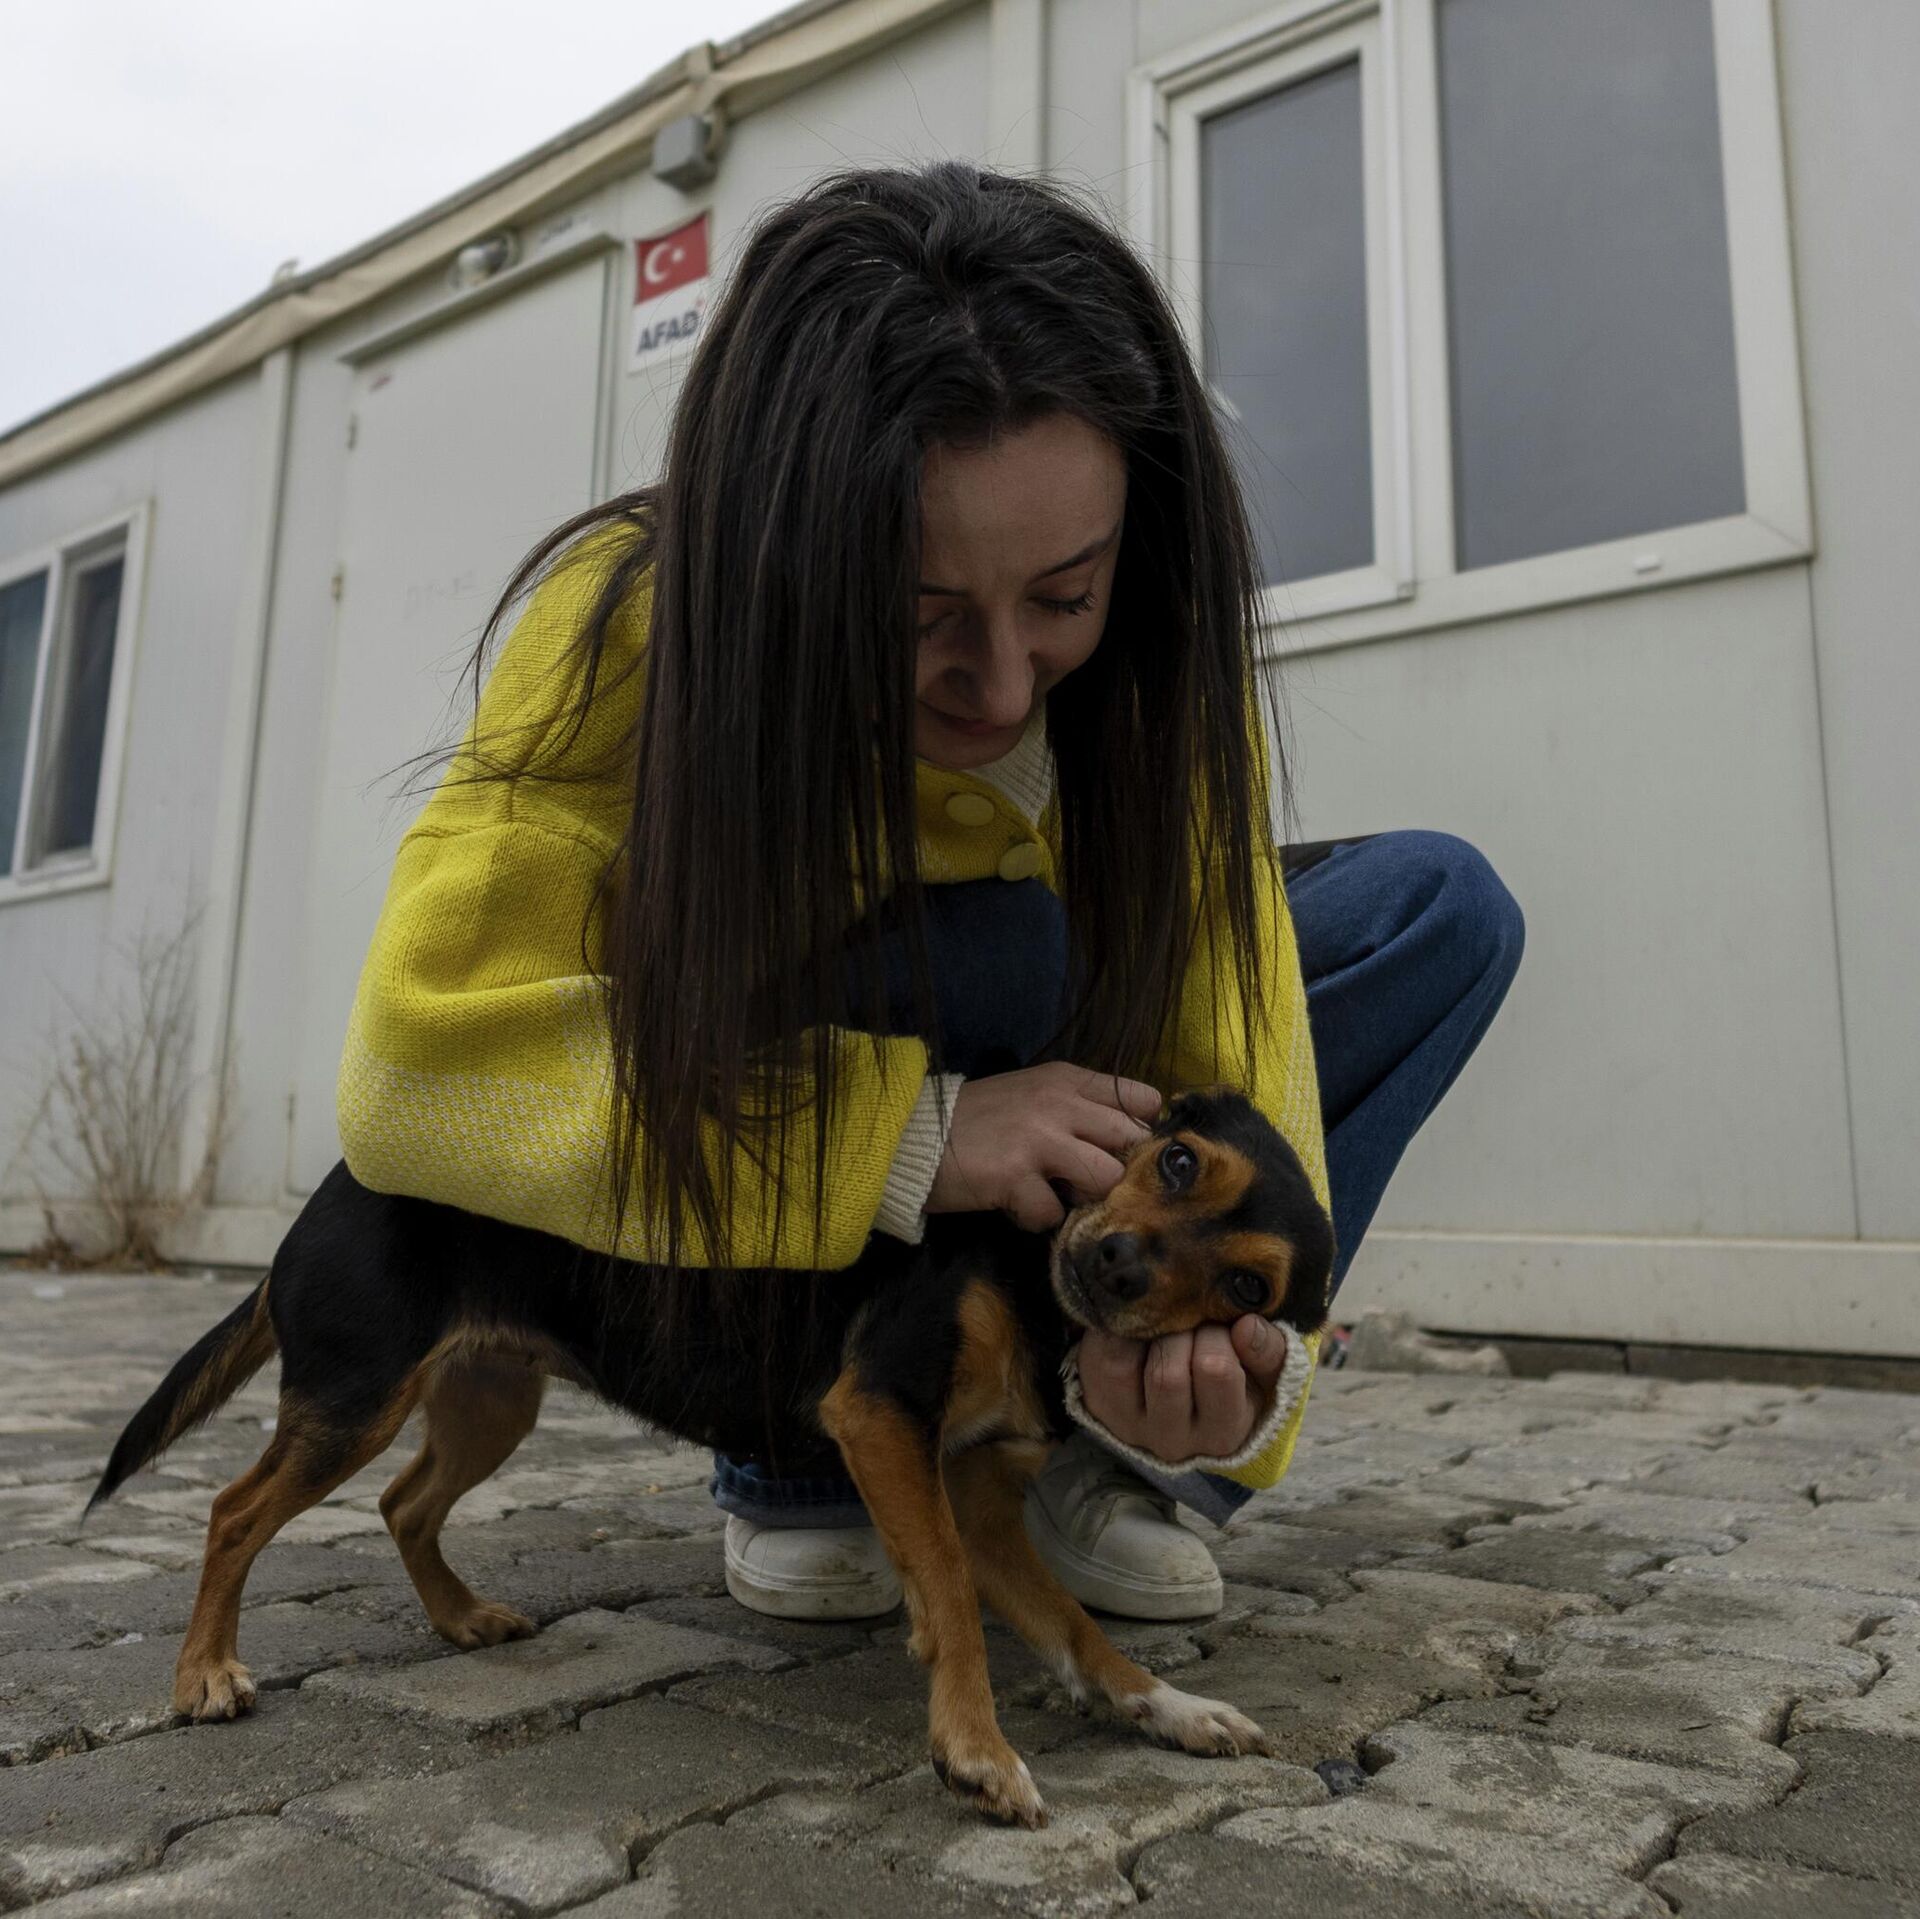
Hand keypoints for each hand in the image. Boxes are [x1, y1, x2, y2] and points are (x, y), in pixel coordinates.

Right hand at [925, 1063, 1160, 1230]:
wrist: (913, 1135)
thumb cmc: (977, 1119)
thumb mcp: (1032, 1094)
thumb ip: (1076, 1107)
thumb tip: (1124, 1141)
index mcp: (1067, 1080)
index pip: (1140, 1099)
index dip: (1138, 1130)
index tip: (1116, 1148)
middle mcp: (1059, 1103)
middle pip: (1132, 1140)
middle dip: (1115, 1167)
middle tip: (1083, 1177)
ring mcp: (1038, 1139)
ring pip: (1106, 1177)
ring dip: (1083, 1196)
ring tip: (1054, 1193)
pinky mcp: (1015, 1176)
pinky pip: (1054, 1213)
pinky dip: (1037, 1218)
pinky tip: (1017, 1206)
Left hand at [1077, 1316, 1289, 1462]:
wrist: (1183, 1399)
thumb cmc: (1232, 1377)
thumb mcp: (1262, 1370)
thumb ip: (1270, 1351)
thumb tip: (1247, 1326)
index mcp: (1224, 1432)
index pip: (1216, 1370)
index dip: (1218, 1333)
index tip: (1222, 1324)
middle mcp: (1173, 1441)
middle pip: (1167, 1374)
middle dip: (1178, 1333)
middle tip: (1188, 1322)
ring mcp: (1129, 1426)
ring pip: (1123, 1367)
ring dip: (1142, 1335)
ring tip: (1161, 1326)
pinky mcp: (1099, 1403)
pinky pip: (1095, 1358)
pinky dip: (1112, 1332)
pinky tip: (1133, 1328)